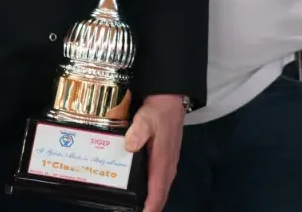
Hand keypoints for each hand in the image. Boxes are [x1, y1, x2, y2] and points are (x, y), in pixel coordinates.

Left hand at [124, 93, 186, 211]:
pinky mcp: (165, 160)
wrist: (171, 100)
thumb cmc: (158, 111)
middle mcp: (167, 167)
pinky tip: (138, 193)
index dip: (149, 209)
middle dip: (147, 209)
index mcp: (162, 162)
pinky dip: (150, 193)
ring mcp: (167, 164)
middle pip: (159, 197)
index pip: (157, 193)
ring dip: (149, 202)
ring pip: (160, 191)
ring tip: (131, 209)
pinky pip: (158, 183)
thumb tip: (130, 145)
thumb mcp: (146, 118)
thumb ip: (138, 131)